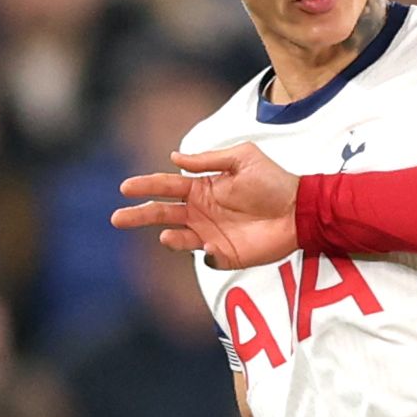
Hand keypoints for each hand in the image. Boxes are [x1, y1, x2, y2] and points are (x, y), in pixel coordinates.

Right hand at [113, 143, 298, 266]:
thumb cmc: (273, 182)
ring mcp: (211, 235)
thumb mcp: (243, 158)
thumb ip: (209, 160)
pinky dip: (204, 255)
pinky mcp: (226, 256)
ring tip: (167, 235)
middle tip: (117, 218)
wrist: (300, 210)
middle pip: (162, 214)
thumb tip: (174, 157)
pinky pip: (207, 258)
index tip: (125, 187)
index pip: (166, 187)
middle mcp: (200, 213)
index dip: (145, 186)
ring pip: (179, 238)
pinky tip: (208, 247)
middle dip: (139, 215)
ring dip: (170, 237)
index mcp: (201, 188)